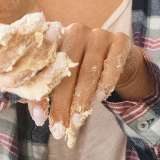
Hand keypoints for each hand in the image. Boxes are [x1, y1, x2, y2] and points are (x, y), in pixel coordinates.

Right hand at [0, 0, 73, 108]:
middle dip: (20, 46)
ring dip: (37, 57)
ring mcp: (1, 74)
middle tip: (38, 21)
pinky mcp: (24, 77)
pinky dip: (50, 79)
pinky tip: (63, 57)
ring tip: (54, 30)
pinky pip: (35, 89)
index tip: (7, 28)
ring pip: (16, 79)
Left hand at [44, 23, 140, 141]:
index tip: (41, 121)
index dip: (42, 95)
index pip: (45, 68)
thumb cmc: (82, 70)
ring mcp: (99, 34)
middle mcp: (76, 30)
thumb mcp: (61, 80)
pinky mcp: (120, 39)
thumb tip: (39, 119)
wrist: (118, 56)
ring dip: (83, 99)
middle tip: (61, 128)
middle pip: (67, 71)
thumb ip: (45, 95)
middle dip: (63, 103)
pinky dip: (106, 84)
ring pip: (89, 71)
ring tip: (77, 121)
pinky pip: (112, 66)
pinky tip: (100, 99)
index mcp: (54, 37)